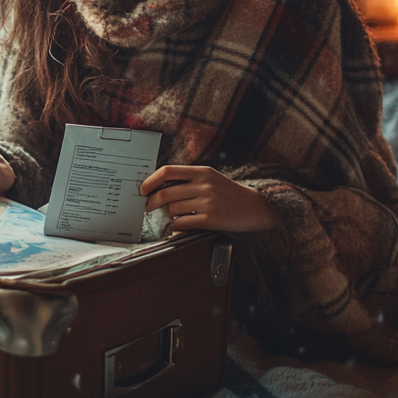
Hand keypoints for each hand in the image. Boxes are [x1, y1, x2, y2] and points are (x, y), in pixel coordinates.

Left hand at [139, 165, 277, 234]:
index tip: (142, 189)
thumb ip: (188, 180)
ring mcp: (208, 202)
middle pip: (165, 193)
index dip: (151, 181)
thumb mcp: (211, 179)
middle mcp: (204, 185)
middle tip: (146, 207)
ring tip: (178, 215)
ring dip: (170, 214)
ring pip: (172, 209)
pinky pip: (182, 223)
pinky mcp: (211, 219)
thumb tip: (159, 186)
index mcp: (202, 172)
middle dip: (151, 202)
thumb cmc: (229, 194)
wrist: (256, 208)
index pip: (168, 171)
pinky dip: (177, 226)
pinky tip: (182, 225)